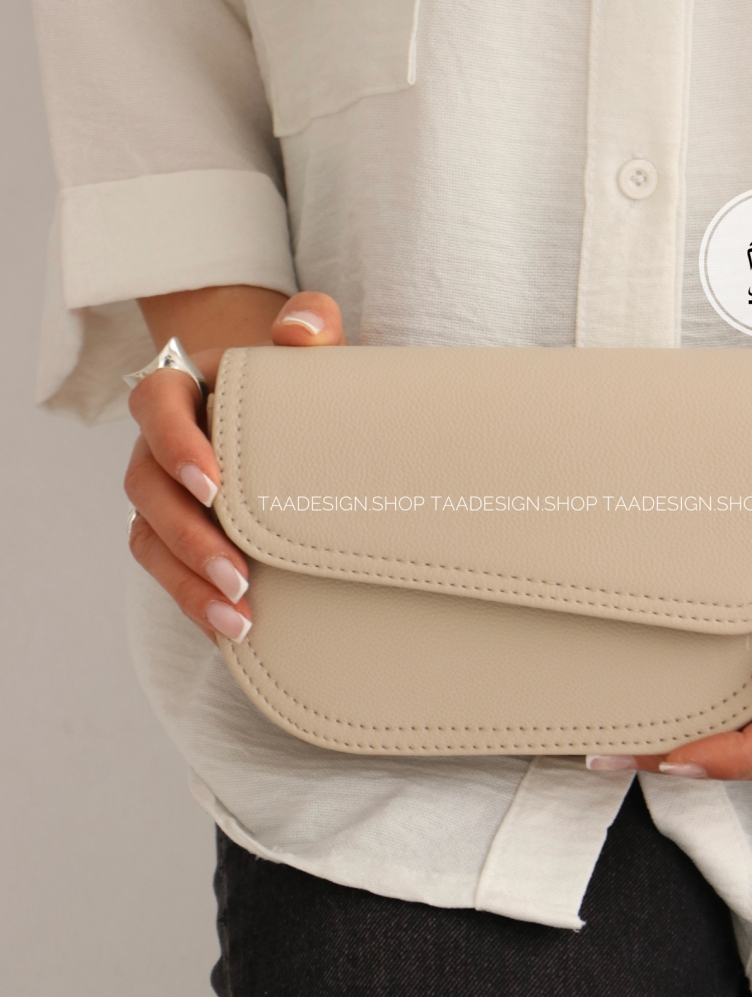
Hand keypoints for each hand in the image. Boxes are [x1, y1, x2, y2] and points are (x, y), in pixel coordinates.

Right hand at [125, 290, 344, 642]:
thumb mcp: (314, 346)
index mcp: (183, 390)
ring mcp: (163, 494)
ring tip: (236, 615)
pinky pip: (168, 571)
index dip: (175, 445)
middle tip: (239, 572)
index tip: (214, 485)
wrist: (290, 416)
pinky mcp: (178, 535)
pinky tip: (232, 627)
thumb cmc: (299, 379)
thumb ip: (313, 322)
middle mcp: (160, 445)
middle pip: (146, 489)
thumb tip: (301, 332)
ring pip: (149, 539)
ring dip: (188, 581)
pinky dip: (195, 600)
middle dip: (189, 536)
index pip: (156, 404)